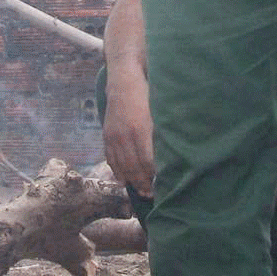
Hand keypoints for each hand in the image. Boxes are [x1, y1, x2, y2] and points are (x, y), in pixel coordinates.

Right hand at [102, 72, 155, 197]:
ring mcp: (114, 136)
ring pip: (121, 165)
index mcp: (141, 131)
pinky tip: (122, 179)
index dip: (154, 176)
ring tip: (139, 191)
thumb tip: (170, 156)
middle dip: (142, 183)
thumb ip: (161, 134)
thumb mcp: (158, 113)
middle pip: (133, 167)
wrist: (124, 80)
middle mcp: (125, 136)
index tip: (161, 186)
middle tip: (150, 195)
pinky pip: (110, 158)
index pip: (147, 162)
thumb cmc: (147, 94)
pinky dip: (116, 170)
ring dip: (130, 180)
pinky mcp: (106, 134)